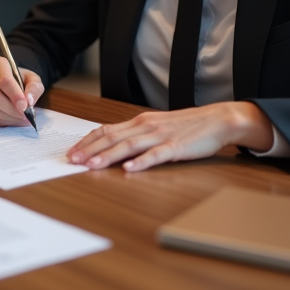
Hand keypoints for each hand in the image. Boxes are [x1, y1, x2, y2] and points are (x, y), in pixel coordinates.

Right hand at [0, 56, 44, 126]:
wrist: (8, 83)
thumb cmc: (20, 80)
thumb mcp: (32, 79)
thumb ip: (34, 88)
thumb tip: (29, 101)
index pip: (4, 80)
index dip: (15, 95)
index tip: (25, 107)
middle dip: (11, 110)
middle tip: (26, 116)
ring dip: (7, 117)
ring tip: (21, 119)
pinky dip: (1, 122)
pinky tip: (12, 120)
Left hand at [66, 102, 274, 171]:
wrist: (217, 120)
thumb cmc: (187, 126)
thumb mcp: (156, 126)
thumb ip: (137, 134)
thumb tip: (114, 145)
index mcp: (139, 122)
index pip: (106, 130)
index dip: (87, 141)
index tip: (72, 151)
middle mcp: (146, 127)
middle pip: (112, 138)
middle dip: (90, 150)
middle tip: (72, 160)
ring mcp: (161, 136)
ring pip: (129, 146)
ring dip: (108, 156)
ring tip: (92, 165)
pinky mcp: (176, 147)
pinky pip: (156, 155)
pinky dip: (142, 162)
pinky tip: (130, 169)